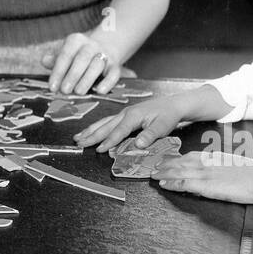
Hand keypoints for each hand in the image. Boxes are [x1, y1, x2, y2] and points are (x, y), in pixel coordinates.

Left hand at [41, 33, 120, 95]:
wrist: (103, 49)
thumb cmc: (77, 57)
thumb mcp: (65, 56)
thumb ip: (54, 60)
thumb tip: (44, 60)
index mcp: (75, 41)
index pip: (65, 55)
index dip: (58, 72)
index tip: (52, 87)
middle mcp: (91, 45)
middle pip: (82, 58)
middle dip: (72, 75)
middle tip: (65, 91)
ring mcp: (105, 54)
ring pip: (97, 65)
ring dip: (87, 79)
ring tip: (78, 92)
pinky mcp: (115, 65)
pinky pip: (114, 73)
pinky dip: (107, 82)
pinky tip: (99, 91)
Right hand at [75, 96, 189, 151]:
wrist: (174, 104)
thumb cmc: (169, 114)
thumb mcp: (163, 126)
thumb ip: (150, 135)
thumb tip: (138, 144)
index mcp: (133, 116)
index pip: (118, 131)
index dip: (108, 141)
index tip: (99, 149)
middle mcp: (125, 113)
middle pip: (105, 126)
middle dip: (91, 135)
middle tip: (79, 143)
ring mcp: (124, 113)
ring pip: (104, 123)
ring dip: (91, 130)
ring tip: (78, 137)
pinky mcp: (126, 115)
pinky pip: (108, 121)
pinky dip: (97, 127)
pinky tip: (91, 131)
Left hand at [154, 151, 252, 204]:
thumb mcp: (236, 166)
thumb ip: (223, 168)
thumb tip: (216, 174)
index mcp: (215, 157)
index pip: (190, 156)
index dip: (176, 158)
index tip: (167, 160)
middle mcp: (208, 162)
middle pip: (180, 162)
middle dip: (165, 164)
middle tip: (153, 166)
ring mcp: (206, 173)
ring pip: (178, 171)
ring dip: (163, 173)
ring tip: (153, 175)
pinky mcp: (207, 186)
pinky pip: (184, 183)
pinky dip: (172, 183)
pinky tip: (163, 185)